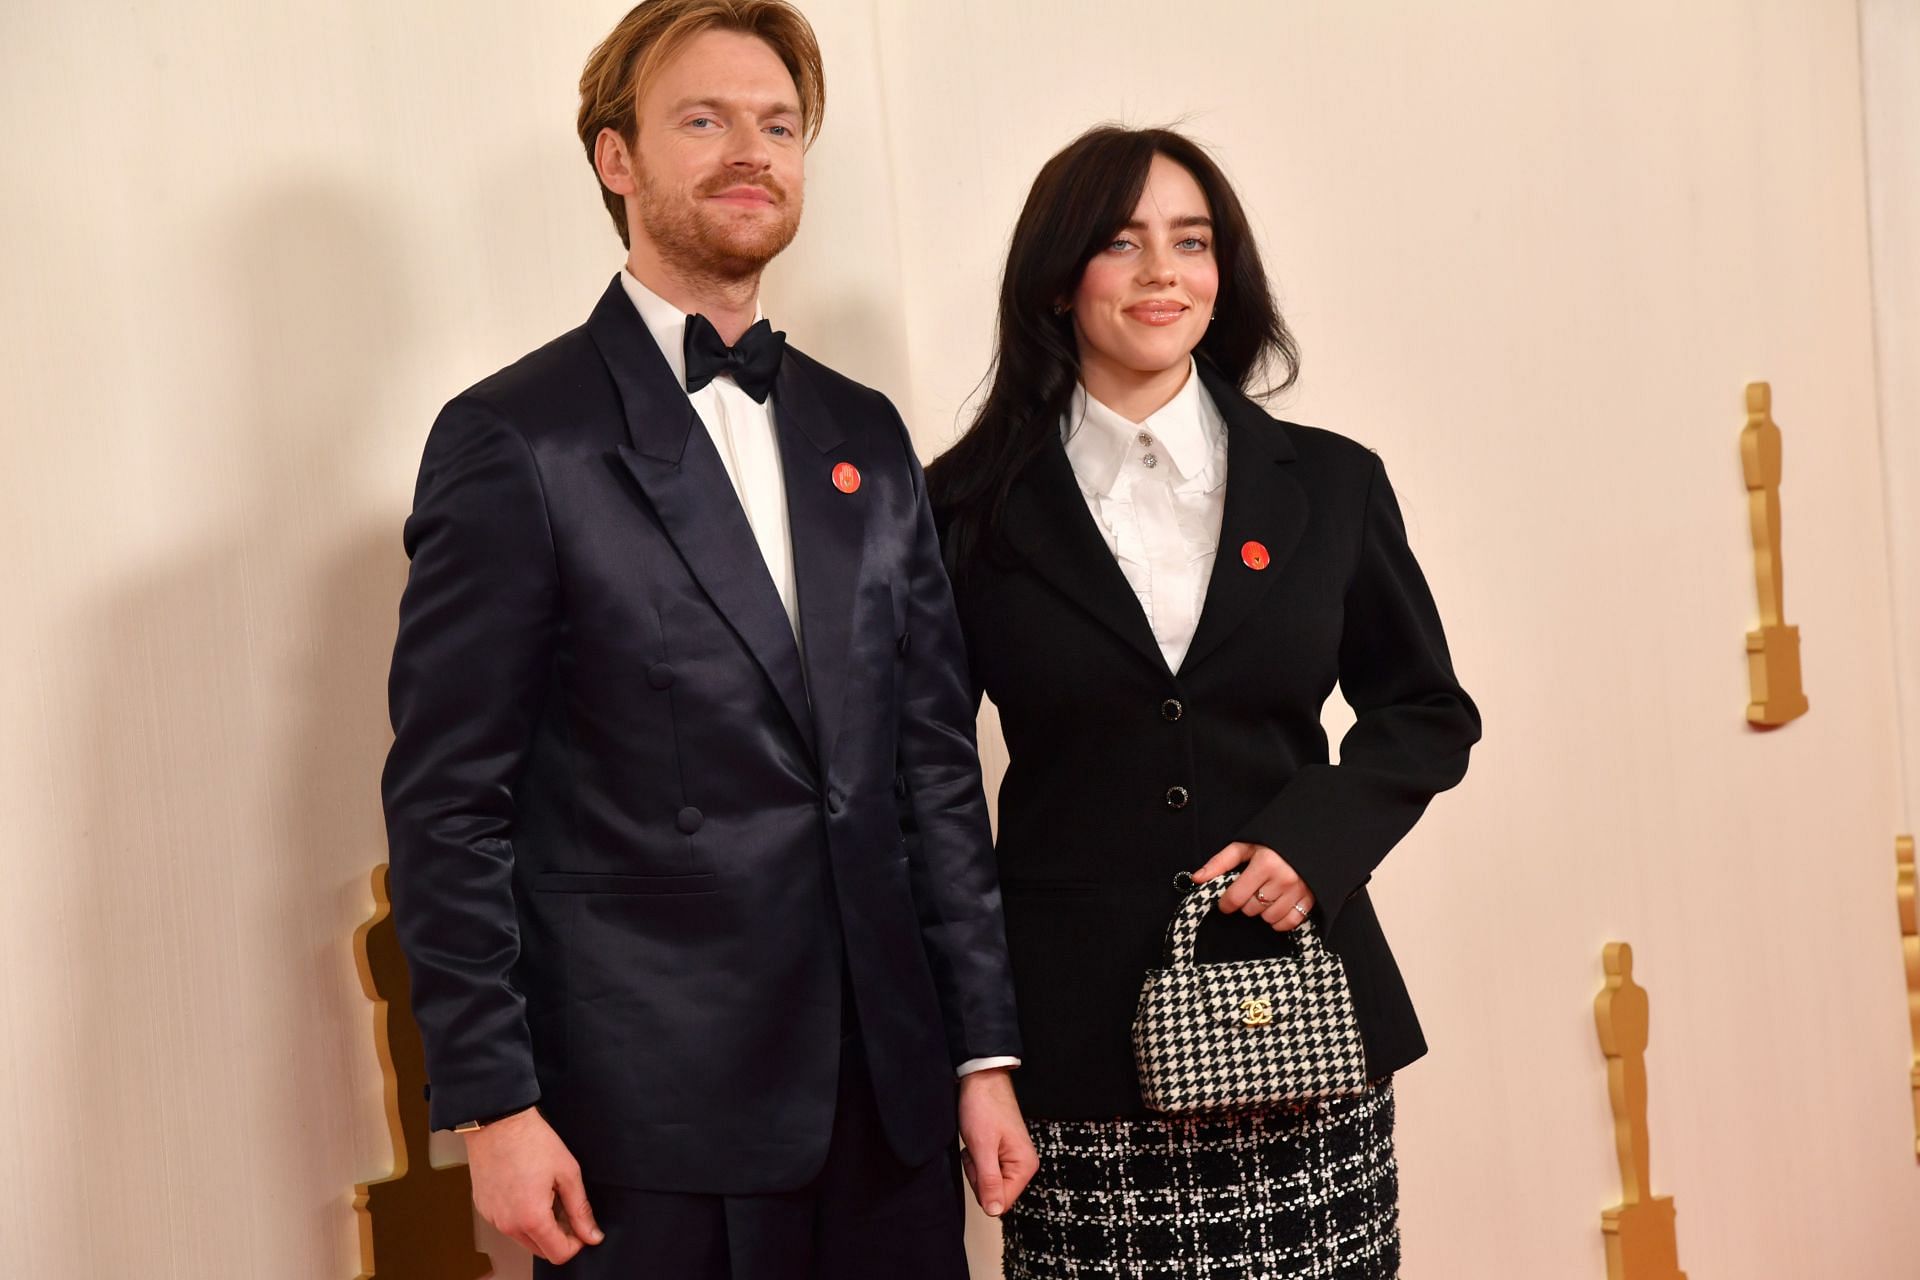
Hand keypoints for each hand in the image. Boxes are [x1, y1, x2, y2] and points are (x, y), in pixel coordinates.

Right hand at [462, 1107, 603, 1263]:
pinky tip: (528, 1190)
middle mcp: (508, 1225)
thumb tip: (592, 1235)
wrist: (498, 1122)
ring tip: (546, 1193)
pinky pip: (508, 1224)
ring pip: (524, 1239)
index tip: (581, 1225)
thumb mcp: (567, 1173)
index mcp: (531, 1218)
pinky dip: (521, 1216)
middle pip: (541, 1250)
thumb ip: (580, 1209)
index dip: (577, 1243)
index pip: (559, 1254)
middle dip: (559, 1235)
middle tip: (565, 1204)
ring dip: (540, 1226)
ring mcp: (493, 1218)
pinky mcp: (484, 1209)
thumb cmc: (531, 1141)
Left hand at [957, 1067, 1037, 1216]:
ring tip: (977, 1143)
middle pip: (995, 1194)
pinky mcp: (1005, 1153)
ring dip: (976, 1167)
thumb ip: (989, 1181)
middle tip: (976, 1150)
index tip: (978, 1163)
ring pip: (989, 1183)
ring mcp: (1015, 1159)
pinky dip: (977, 1160)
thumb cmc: (984, 1106)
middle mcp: (1024, 1165)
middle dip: (978, 1176)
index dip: (982, 1188)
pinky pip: (988, 1170)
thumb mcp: (982, 1147)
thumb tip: (994, 1210)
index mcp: (1025, 1166)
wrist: (982, 1078)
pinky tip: (978, 1143)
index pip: (1001, 1202)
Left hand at [1193, 841, 1315, 931]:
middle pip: (1251, 909)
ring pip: (1268, 918)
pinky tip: (1277, 907)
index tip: (1225, 902)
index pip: (1236, 897)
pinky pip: (1288, 923)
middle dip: (1246, 902)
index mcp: (1265, 863)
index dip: (1225, 903)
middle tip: (1252, 889)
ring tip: (1266, 895)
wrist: (1311, 838)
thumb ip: (1220, 862)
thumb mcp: (1246, 846)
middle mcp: (1283, 879)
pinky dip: (1279, 921)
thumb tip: (1196, 879)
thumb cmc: (1275, 842)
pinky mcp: (1311, 900)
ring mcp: (1299, 891)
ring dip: (1263, 911)